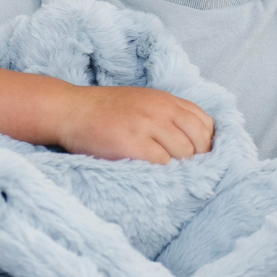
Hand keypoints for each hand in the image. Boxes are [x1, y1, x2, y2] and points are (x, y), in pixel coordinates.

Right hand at [53, 85, 214, 162]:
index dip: (206, 145)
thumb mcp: (143, 102)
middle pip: (199, 142)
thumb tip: (193, 144)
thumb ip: (168, 115)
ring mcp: (147, 125)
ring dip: (180, 169)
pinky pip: (162, 163)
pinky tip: (153, 175)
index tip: (198, 159)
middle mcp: (161, 110)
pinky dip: (163, 173)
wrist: (70, 110)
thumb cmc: (105, 111)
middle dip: (197, 161)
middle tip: (185, 173)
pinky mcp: (132, 143)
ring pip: (184, 155)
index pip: (205, 124)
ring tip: (169, 176)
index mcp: (166, 100)